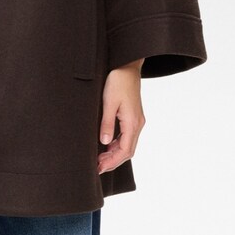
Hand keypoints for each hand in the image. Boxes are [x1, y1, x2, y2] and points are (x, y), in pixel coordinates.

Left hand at [97, 59, 145, 173]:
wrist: (127, 66)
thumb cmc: (118, 81)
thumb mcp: (109, 103)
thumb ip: (106, 124)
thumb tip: (103, 143)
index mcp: (132, 122)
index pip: (125, 150)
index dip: (112, 162)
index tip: (99, 168)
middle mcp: (137, 124)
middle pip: (128, 150)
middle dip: (113, 161)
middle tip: (97, 167)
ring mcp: (136, 121)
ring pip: (127, 144)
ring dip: (114, 154)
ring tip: (99, 159)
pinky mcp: (132, 117)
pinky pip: (126, 136)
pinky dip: (116, 144)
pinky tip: (105, 146)